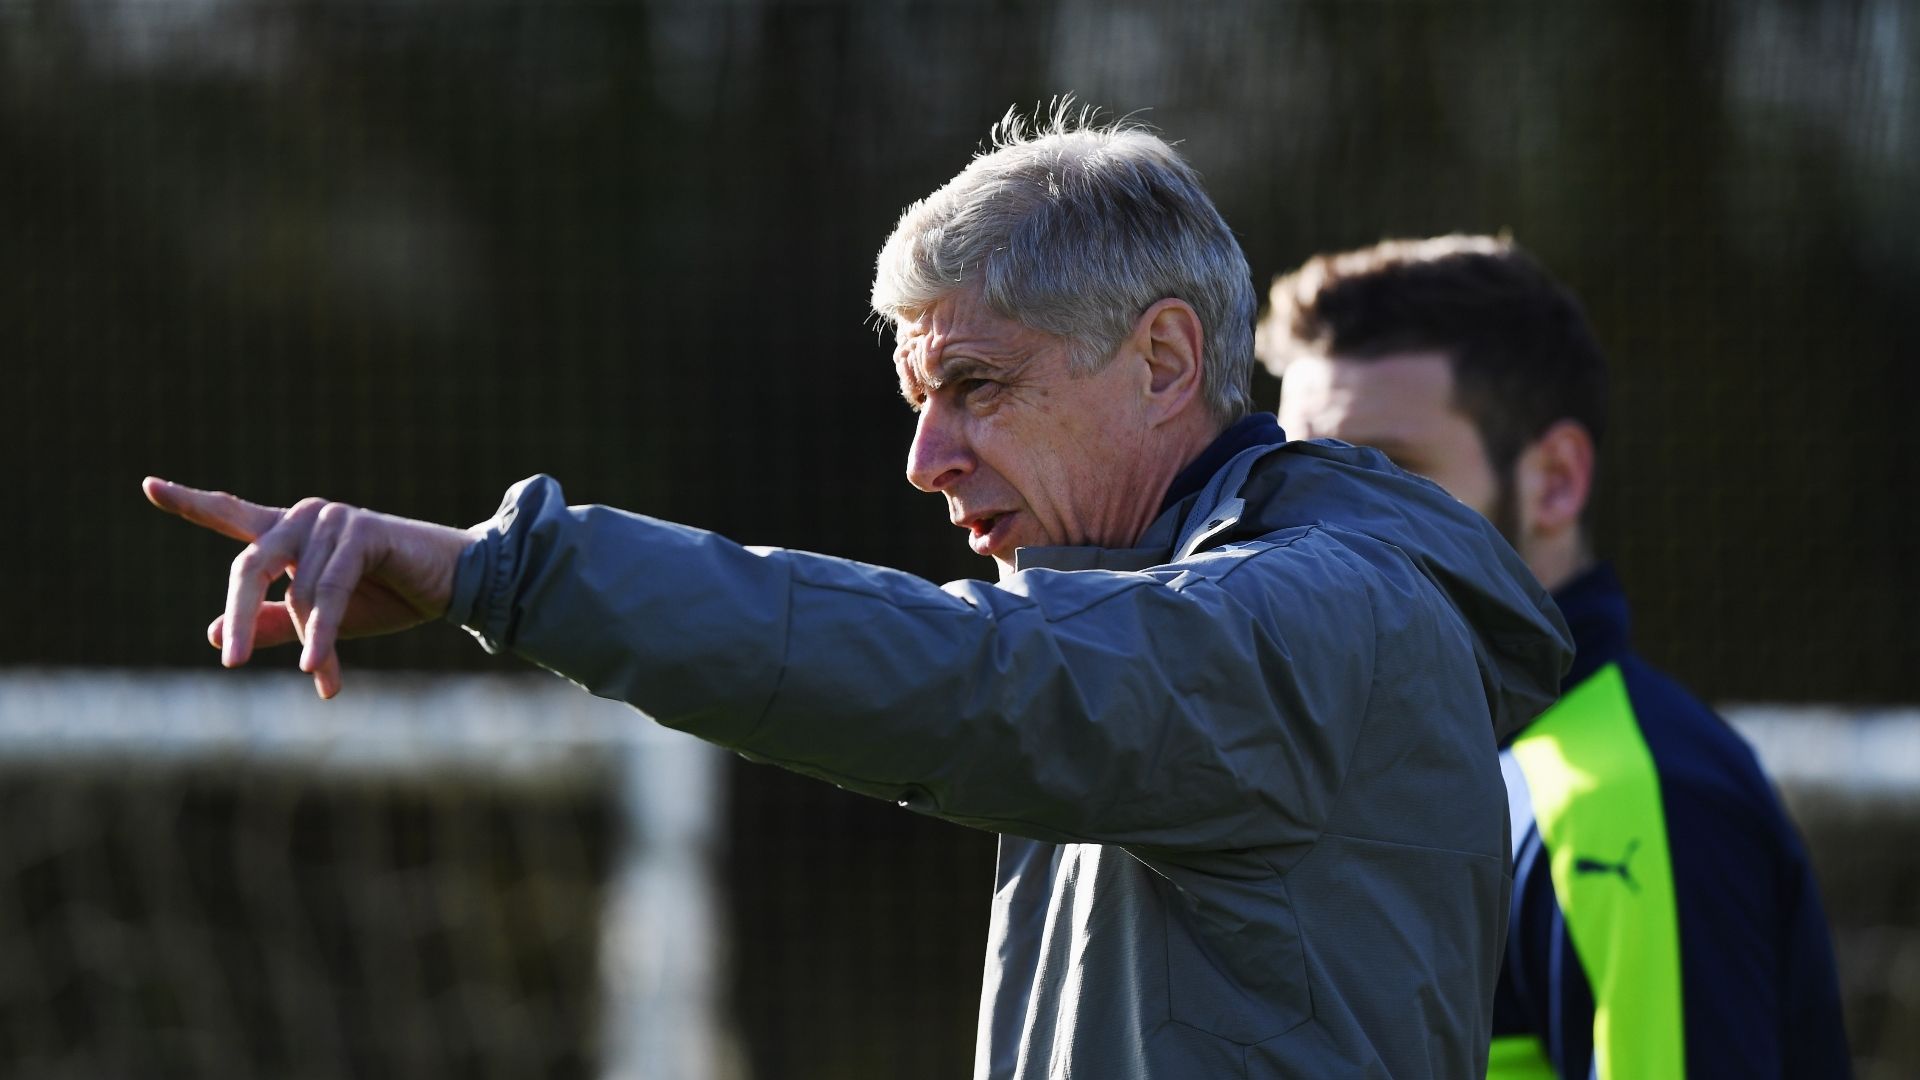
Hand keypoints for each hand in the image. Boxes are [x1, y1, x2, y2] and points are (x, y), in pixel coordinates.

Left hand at [143, 477, 476, 698]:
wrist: (456, 585)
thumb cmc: (392, 597)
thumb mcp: (324, 621)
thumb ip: (272, 623)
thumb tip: (211, 632)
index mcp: (290, 534)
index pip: (231, 514)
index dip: (189, 502)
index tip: (148, 486)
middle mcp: (304, 518)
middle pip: (248, 566)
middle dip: (237, 615)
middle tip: (228, 662)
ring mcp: (332, 519)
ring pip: (297, 592)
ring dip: (310, 643)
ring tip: (324, 680)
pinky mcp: (361, 530)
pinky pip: (328, 590)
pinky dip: (322, 632)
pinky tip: (319, 667)